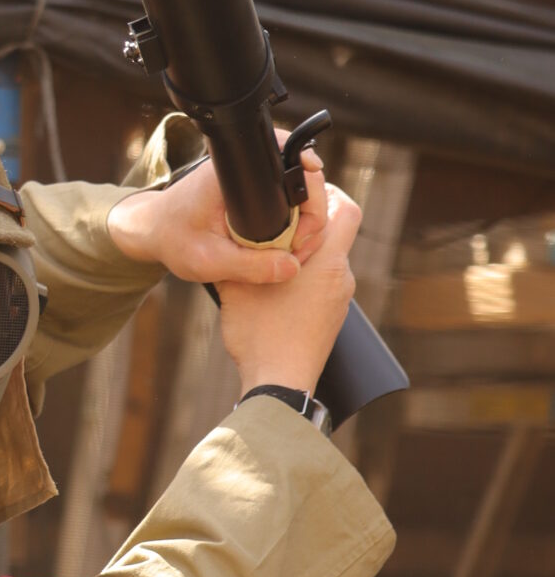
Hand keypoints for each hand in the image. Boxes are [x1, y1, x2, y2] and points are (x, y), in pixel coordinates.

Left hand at [108, 137, 328, 285]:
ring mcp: (250, 175)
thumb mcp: (207, 261)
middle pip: (302, 175)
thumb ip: (249, 266)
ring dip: (305, 217)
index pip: (287, 158)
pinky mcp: (252, 188)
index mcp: (230, 170)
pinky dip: (293, 218)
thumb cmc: (172, 239)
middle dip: (312, 212)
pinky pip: (285, 197)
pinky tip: (288, 242)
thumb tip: (292, 267)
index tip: (309, 224)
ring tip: (296, 249)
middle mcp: (244, 165)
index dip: (309, 187)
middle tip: (301, 247)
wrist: (151, 230)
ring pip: (297, 188)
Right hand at [217, 183, 361, 396]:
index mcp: (327, 262)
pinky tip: (277, 288)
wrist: (280, 385)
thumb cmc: (260, 335)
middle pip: (336, 232)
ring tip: (270, 256)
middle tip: (276, 221)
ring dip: (304, 251)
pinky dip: (306, 276)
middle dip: (309, 222)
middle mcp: (342, 277)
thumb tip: (230, 227)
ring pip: (328, 259)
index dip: (327, 192)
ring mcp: (340, 299)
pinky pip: (324, 283)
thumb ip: (239, 252)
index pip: (346, 209)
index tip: (300, 192)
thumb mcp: (238, 286)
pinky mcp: (333, 317)